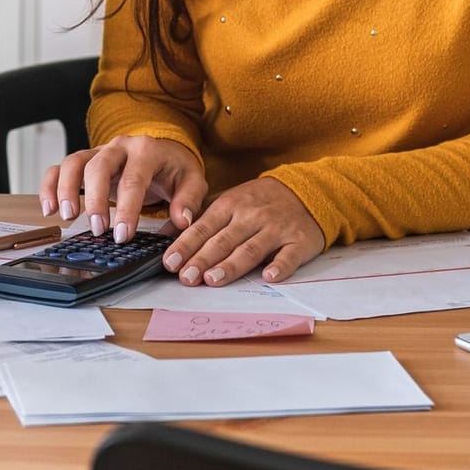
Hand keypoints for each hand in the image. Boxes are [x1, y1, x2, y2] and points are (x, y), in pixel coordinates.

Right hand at [40, 136, 205, 242]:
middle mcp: (119, 146)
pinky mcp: (85, 160)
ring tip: (68, 217)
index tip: (123, 234)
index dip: (127, 208)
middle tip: (98, 230)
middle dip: (95, 200)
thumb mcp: (192, 180)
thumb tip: (182, 220)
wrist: (164, 150)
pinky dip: (50, 186)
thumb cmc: (175, 168)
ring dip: (66, 190)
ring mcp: (98, 151)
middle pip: (98, 167)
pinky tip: (49, 209)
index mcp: (146, 150)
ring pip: (74, 162)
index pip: (133, 178)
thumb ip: (188, 200)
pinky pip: (60, 167)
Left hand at [163, 177, 324, 285]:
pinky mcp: (299, 240)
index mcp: (230, 205)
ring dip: (231, 265)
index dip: (185, 245)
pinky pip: (289, 255)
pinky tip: (269, 276)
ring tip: (213, 279)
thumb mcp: (227, 201)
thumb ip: (199, 217)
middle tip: (186, 277)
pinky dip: (280, 266)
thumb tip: (164, 234)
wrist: (306, 190)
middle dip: (202, 259)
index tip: (170, 261)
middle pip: (223, 241)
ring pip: (251, 249)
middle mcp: (251, 216)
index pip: (203, 228)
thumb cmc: (259, 201)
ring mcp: (276, 228)